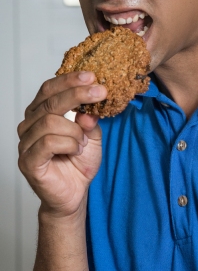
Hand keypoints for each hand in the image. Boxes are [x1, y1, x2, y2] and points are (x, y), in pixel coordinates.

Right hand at [17, 71, 106, 216]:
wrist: (74, 194)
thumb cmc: (78, 163)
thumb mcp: (92, 135)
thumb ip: (90, 120)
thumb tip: (89, 108)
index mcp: (41, 114)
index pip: (50, 89)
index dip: (69, 80)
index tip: (91, 76)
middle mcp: (30, 125)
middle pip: (50, 102)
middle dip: (78, 94)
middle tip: (100, 92)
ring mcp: (26, 143)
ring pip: (50, 122)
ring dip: (75, 131)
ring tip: (83, 142)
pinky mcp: (28, 161)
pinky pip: (48, 142)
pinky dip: (68, 144)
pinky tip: (75, 150)